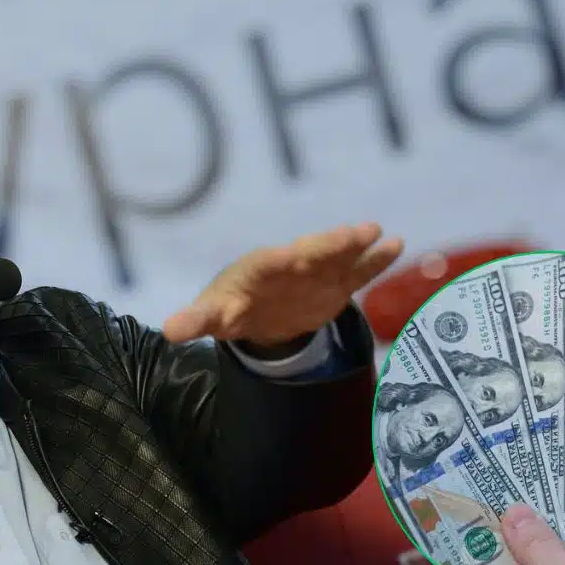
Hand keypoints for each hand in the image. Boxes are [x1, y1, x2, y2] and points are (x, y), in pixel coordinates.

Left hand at [162, 223, 402, 345]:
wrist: (255, 309)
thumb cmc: (231, 305)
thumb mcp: (213, 315)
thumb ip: (196, 320)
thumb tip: (170, 332)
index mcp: (258, 269)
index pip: (268, 264)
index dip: (279, 261)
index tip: (292, 256)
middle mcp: (290, 264)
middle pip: (310, 253)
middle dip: (328, 245)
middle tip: (352, 233)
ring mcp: (315, 272)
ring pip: (337, 257)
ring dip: (354, 246)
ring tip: (376, 232)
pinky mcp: (335, 285)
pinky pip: (358, 271)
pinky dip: (375, 260)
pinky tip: (395, 243)